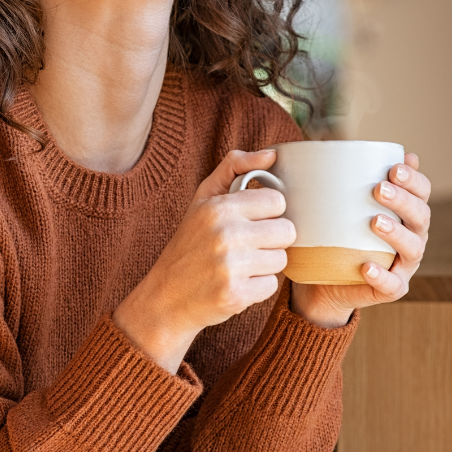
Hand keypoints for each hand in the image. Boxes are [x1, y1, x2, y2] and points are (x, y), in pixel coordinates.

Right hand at [113, 149, 295, 372]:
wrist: (165, 297)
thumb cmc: (189, 244)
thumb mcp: (203, 199)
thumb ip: (235, 167)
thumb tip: (272, 154)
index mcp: (219, 208)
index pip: (277, 201)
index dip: (268, 213)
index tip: (251, 221)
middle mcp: (225, 234)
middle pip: (286, 231)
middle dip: (271, 240)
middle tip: (248, 246)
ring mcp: (231, 266)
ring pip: (281, 259)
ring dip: (265, 264)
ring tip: (240, 266)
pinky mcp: (236, 295)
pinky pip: (271, 285)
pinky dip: (257, 287)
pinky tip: (236, 284)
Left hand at [290, 153, 431, 327]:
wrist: (326, 280)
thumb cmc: (337, 234)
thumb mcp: (340, 205)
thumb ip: (347, 179)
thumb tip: (340, 144)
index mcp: (406, 213)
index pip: (422, 192)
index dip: (414, 180)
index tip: (394, 168)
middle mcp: (412, 237)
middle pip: (420, 216)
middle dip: (403, 200)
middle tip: (379, 189)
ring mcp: (404, 265)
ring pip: (413, 249)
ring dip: (396, 234)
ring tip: (375, 222)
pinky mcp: (391, 289)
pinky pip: (392, 284)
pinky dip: (382, 275)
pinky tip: (367, 266)